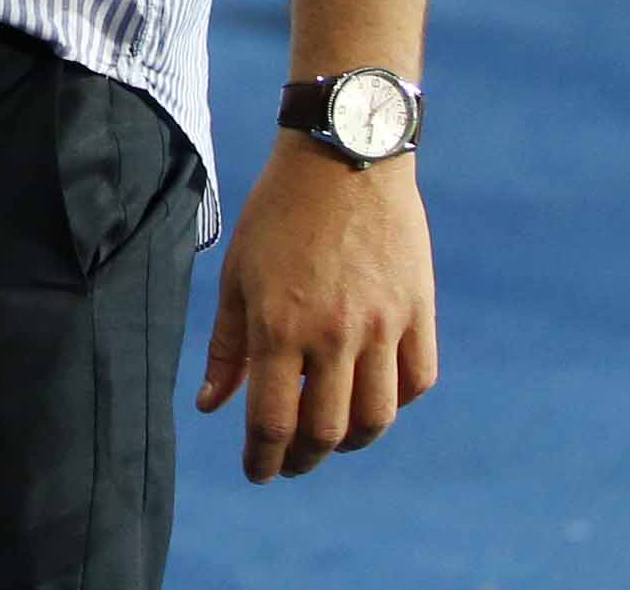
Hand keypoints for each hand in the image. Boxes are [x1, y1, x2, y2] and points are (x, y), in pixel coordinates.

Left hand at [194, 134, 439, 480]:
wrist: (344, 157)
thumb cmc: (278, 213)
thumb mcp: (237, 274)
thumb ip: (227, 346)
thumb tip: (211, 408)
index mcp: (280, 325)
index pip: (273, 421)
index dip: (263, 458)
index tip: (257, 473)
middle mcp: (334, 334)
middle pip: (327, 431)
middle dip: (303, 459)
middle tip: (289, 462)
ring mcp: (383, 325)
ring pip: (376, 417)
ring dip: (351, 441)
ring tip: (329, 438)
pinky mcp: (419, 312)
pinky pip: (416, 382)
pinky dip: (395, 402)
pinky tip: (371, 397)